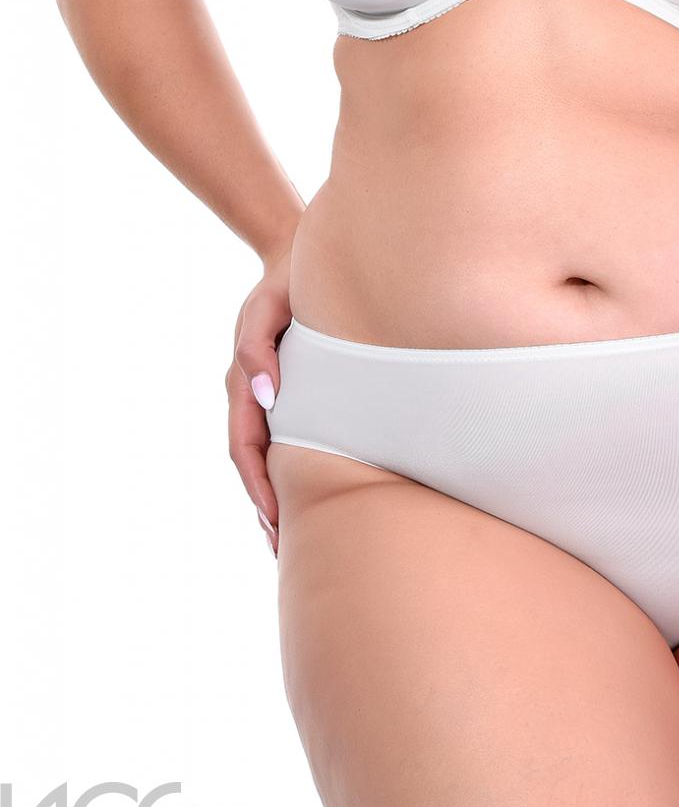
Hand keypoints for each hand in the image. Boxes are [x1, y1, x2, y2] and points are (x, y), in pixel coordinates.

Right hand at [226, 239, 295, 558]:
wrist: (294, 257)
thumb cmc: (284, 283)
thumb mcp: (266, 307)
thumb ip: (258, 347)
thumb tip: (264, 394)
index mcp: (243, 380)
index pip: (246, 447)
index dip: (259, 485)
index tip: (274, 520)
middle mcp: (251, 394)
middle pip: (253, 463)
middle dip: (266, 506)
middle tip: (284, 549)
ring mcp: (267, 393)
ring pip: (266, 456)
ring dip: (275, 496)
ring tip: (291, 539)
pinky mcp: (287, 390)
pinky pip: (282, 438)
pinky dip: (288, 470)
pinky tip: (306, 493)